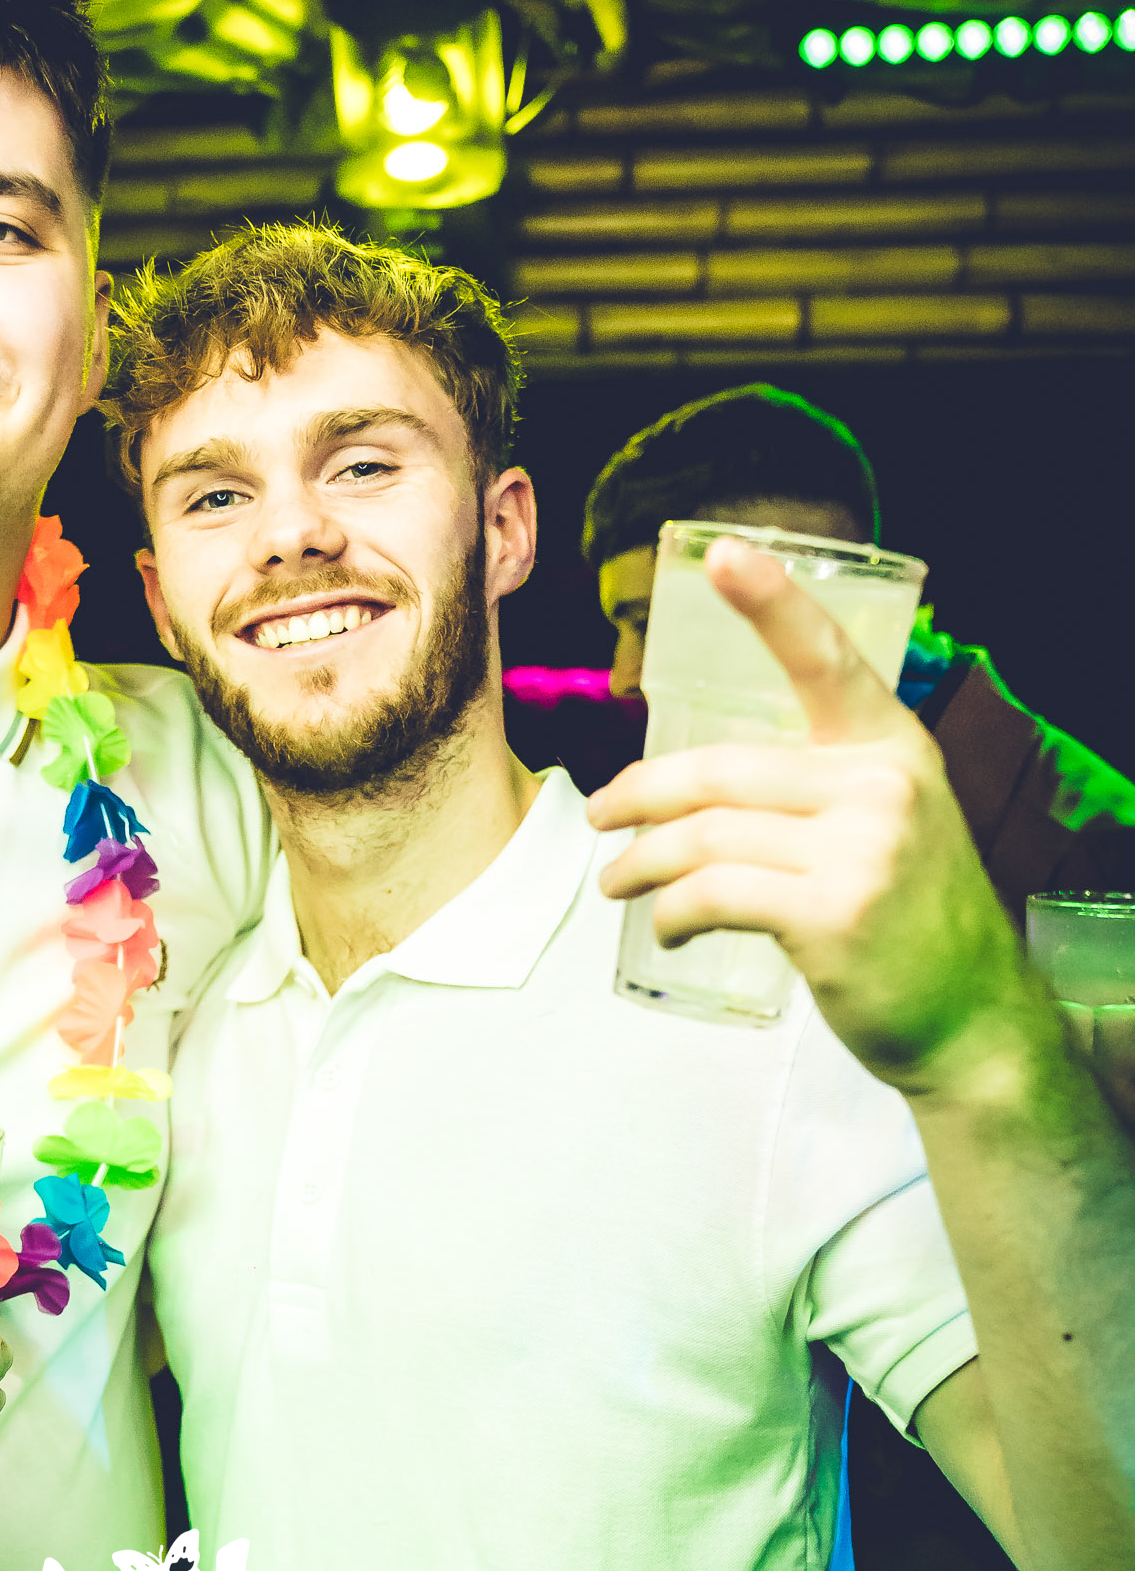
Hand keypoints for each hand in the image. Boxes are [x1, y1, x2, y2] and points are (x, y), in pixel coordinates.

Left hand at [586, 538, 1028, 1090]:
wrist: (971, 1018)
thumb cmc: (908, 920)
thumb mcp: (887, 826)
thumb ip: (817, 789)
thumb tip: (696, 787)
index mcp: (891, 748)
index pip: (826, 658)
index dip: (772, 602)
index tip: (722, 552)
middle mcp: (882, 786)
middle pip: (719, 769)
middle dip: (639, 794)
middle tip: (599, 818)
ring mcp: (863, 849)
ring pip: (705, 834)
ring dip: (640, 861)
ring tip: (617, 882)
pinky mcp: (834, 914)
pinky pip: (713, 893)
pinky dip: (670, 911)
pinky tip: (664, 927)